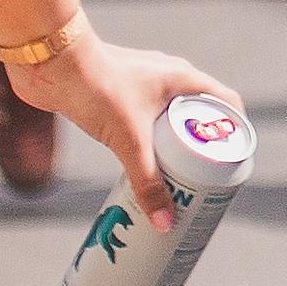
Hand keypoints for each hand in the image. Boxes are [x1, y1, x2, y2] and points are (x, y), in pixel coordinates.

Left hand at [15, 25, 238, 226]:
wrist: (52, 62)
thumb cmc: (98, 86)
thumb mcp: (129, 139)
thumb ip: (147, 180)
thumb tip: (165, 223)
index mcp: (183, 78)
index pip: (226, 102)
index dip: (235, 131)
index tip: (233, 164)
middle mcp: (168, 79)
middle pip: (199, 115)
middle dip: (203, 149)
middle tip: (204, 182)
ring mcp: (143, 86)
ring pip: (170, 120)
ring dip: (175, 147)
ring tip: (174, 180)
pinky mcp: (120, 96)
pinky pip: (146, 124)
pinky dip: (150, 144)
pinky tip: (140, 167)